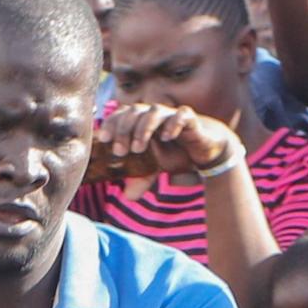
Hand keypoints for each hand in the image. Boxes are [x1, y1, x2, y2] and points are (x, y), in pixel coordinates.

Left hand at [100, 98, 245, 181]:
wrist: (203, 149)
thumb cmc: (175, 153)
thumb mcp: (155, 168)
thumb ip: (141, 179)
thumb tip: (127, 197)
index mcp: (141, 121)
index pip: (121, 115)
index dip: (111, 124)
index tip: (103, 140)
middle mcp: (153, 114)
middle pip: (134, 111)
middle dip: (124, 130)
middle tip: (120, 151)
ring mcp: (171, 114)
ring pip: (154, 111)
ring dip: (144, 128)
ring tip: (138, 148)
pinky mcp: (190, 118)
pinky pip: (181, 114)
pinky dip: (173, 123)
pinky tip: (167, 137)